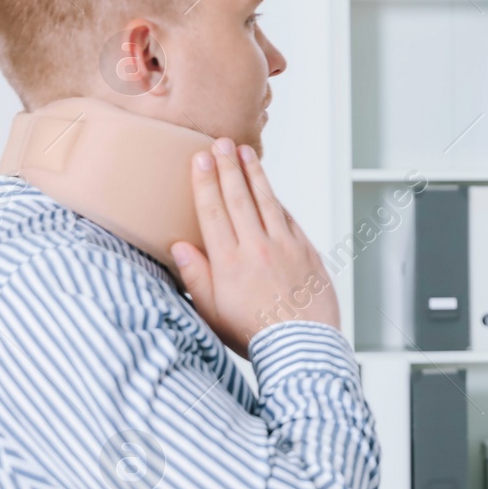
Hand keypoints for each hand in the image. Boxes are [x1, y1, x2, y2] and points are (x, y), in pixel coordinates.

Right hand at [170, 138, 339, 357]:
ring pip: (267, 202)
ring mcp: (285, 246)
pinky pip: (289, 219)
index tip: (200, 159)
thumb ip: (196, 277)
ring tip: (245, 153)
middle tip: (220, 142)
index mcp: (229, 262)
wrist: (302, 346)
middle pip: (239, 198)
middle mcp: (257, 248)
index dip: (205, 182)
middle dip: (228, 167)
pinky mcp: (307, 251)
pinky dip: (277, 201)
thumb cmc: (254, 334)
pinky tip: (269, 189)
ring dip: (255, 175)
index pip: (213, 211)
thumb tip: (180, 246)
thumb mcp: (212, 312)